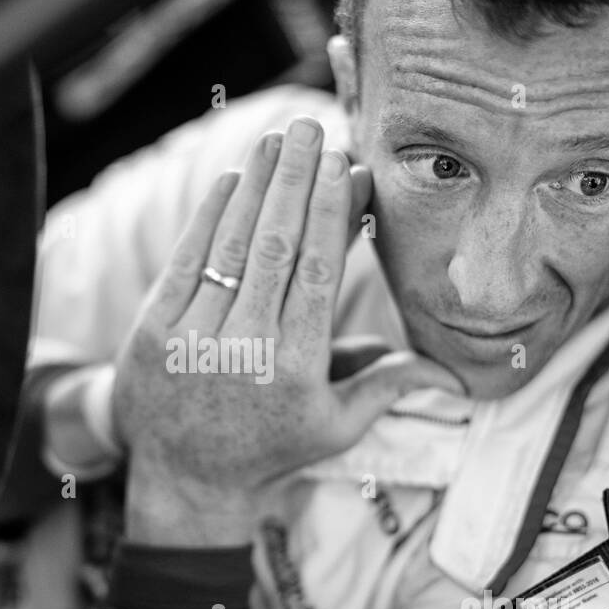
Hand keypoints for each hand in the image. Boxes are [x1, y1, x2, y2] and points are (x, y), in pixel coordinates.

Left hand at [113, 117, 456, 543]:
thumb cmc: (271, 449)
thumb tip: (456, 372)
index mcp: (295, 369)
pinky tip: (232, 180)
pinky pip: (186, 261)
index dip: (332, 213)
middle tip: (311, 128)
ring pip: (231, 247)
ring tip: (276, 141)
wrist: (185, 481)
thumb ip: (387, 386)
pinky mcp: (152, 332)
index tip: (347, 165)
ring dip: (255, 187)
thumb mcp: (334, 428)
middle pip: (276, 248)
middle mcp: (244, 351)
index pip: (318, 274)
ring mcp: (192, 340)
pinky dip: (209, 217)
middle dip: (296, 181)